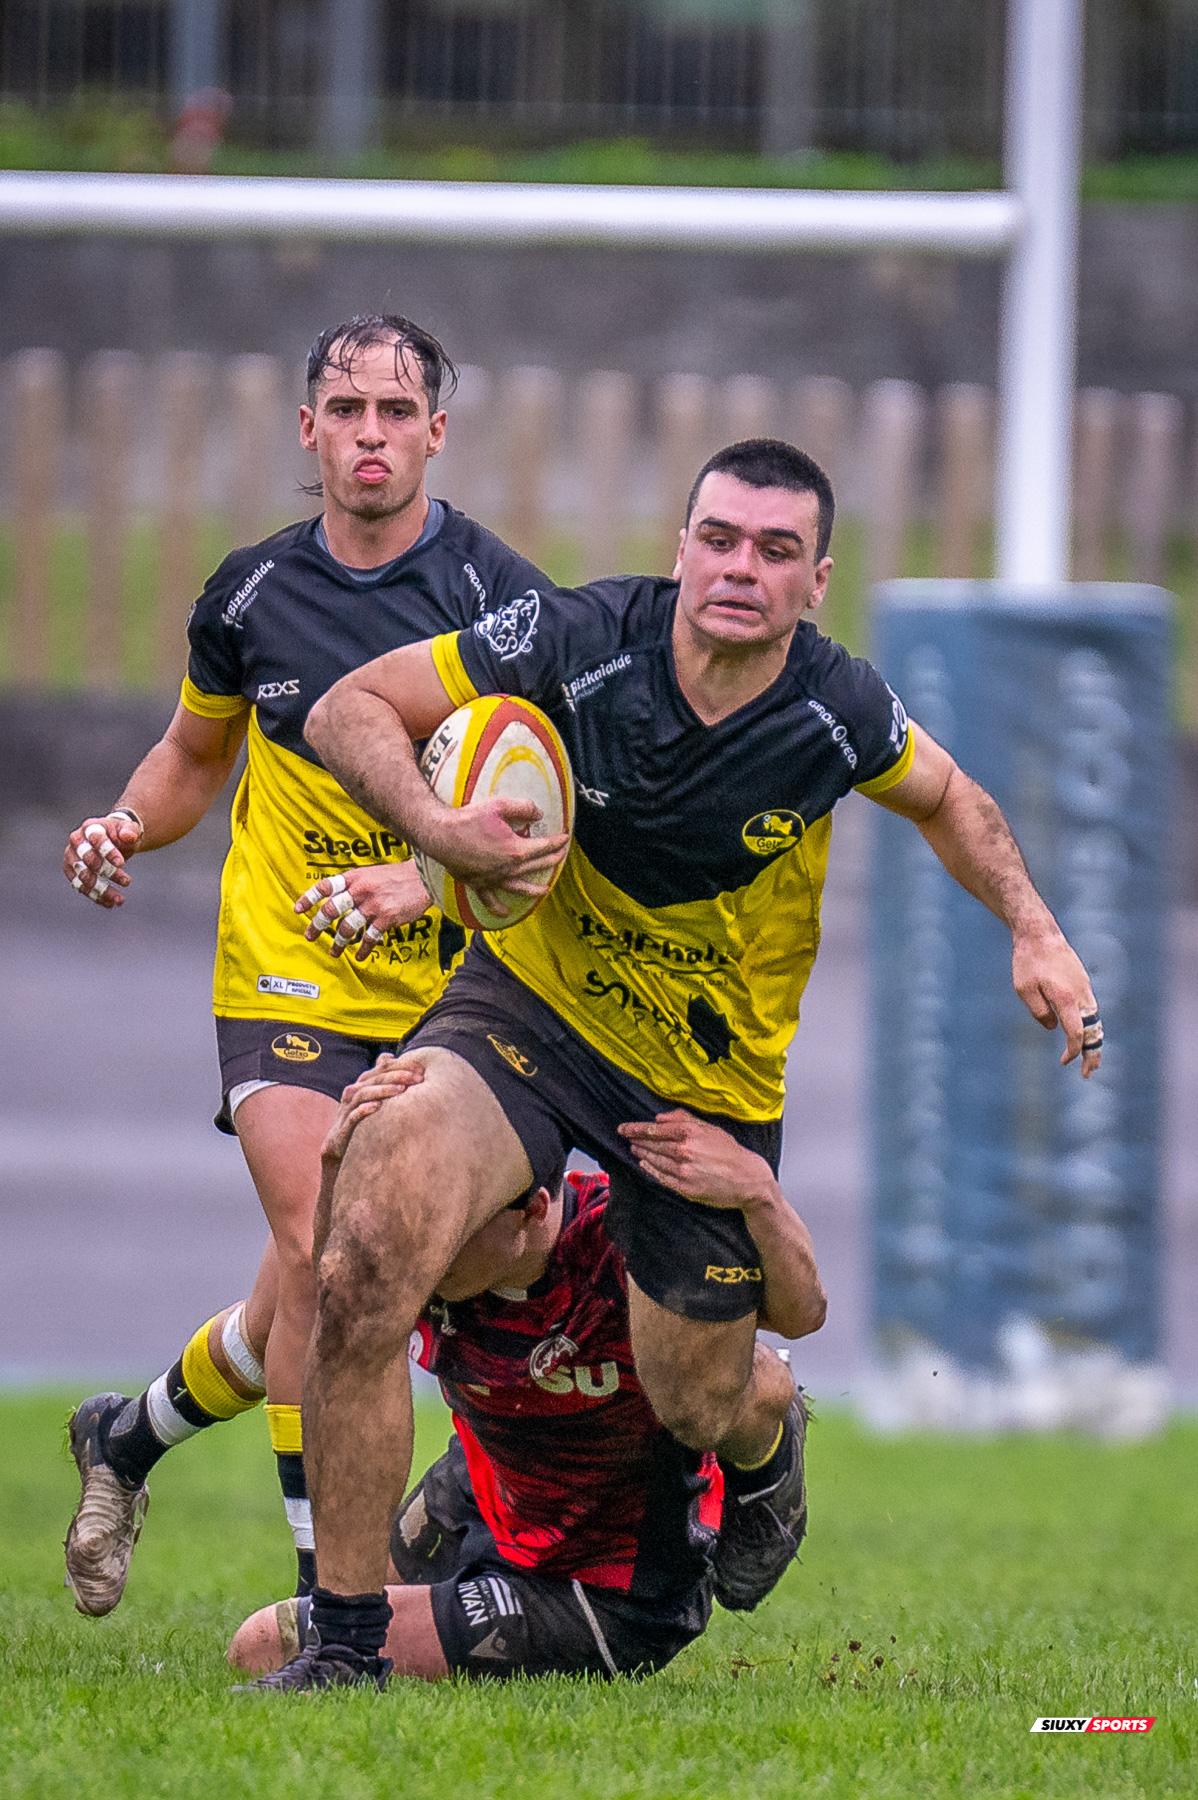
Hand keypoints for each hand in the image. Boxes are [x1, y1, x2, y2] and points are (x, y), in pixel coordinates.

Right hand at [63, 812, 142, 907]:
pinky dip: (95, 896)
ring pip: (83, 877)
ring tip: (120, 899)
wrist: (112, 839)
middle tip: (127, 882)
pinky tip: (110, 903)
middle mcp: (76, 841)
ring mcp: (71, 856)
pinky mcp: (71, 871)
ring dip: (102, 889)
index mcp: (90, 827)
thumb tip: (130, 836)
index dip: (108, 852)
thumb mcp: (129, 828)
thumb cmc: (120, 833)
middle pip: (88, 860)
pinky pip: (80, 886)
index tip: (122, 864)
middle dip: (108, 872)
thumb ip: (130, 830)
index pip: (96, 839)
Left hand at [294, 862, 431, 959]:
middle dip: (317, 925)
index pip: (325, 887)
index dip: (309, 898)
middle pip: (331, 910)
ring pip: (347, 927)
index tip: (298, 910)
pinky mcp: (386, 919)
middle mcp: (360, 891)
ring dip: (339, 942)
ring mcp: (372, 906)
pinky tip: (359, 956)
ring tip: (334, 951)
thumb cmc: (397, 876)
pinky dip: (363, 949)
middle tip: (310, 936)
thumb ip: (354, 884)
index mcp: (354, 877)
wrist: (423, 878)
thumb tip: (336, 897)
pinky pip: (370, 938)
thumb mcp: (371, 873)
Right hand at [320, 1055, 424, 1162]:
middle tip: (416, 1078)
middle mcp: (353, 1094)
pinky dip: (364, 1109)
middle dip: (397, 1076)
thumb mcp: (370, 1097)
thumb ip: (380, 1078)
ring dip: (383, 1090)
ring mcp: (347, 1110)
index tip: (421, 1070)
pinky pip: (352, 1116)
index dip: (401, 1066)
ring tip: (402, 1089)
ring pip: (363, 1094)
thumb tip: (389, 1055)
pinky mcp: (343, 1128)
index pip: (382, 1068)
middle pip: (375, 1079)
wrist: (336, 1146)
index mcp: (362, 1084)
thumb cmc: (359, 1120)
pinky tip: (378, 1106)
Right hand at [435, 797, 569, 918]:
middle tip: (561, 856)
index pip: (544, 847)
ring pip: (520, 887)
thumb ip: (523, 807)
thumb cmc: (467, 819)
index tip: (565, 838)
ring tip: (545, 890)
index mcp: (516, 849)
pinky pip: (490, 900)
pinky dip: (498, 908)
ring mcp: (493, 879)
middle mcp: (508, 868)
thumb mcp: (498, 806)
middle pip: (536, 866)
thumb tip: (539, 813)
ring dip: (535, 889)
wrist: (440, 834)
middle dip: (552, 860)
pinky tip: (505, 913)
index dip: (557, 842)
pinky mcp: (478, 884)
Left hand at [617, 1110, 777, 1210]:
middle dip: (636, 1140)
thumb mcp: (710, 1128)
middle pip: (652, 1145)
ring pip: (654, 1161)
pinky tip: (645, 1165)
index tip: (623, 1128)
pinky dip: (651, 1170)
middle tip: (625, 1137)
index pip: (654, 1130)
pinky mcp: (685, 1187)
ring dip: (641, 1154)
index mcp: (690, 1133)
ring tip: (634, 1149)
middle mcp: (684, 1150)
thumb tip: (659, 1118)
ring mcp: (683, 1170)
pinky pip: (662, 1177)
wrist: (747, 1179)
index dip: (636, 1129)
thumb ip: (684, 1119)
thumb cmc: (730, 1151)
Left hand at [1012, 924, 1102, 1077]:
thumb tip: (1053, 1028)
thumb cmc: (1028, 961)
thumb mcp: (1024, 989)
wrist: (1040, 933)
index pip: (1076, 1032)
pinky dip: (1090, 1026)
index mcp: (1065, 998)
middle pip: (1093, 1030)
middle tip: (1089, 1073)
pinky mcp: (1083, 983)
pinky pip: (1090, 1010)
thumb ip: (1038, 1012)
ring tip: (1090, 1060)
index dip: (1072, 1051)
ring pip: (1095, 1020)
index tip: (1065, 1062)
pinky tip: (1085, 1035)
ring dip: (1093, 1041)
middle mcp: (1081, 994)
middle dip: (1092, 1054)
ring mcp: (1085, 988)